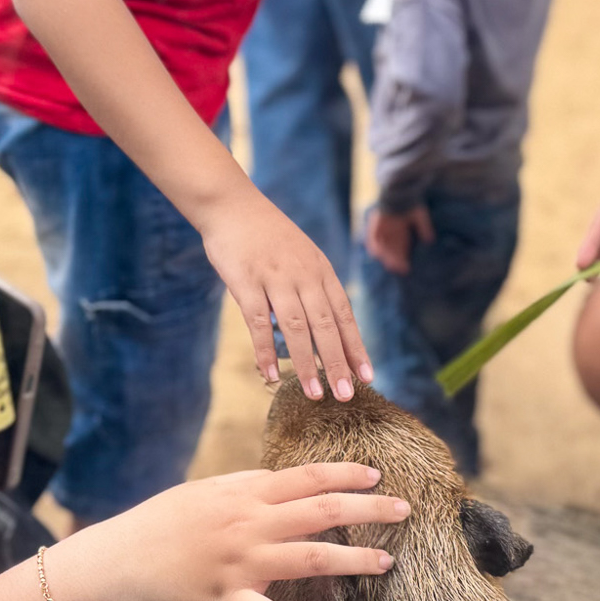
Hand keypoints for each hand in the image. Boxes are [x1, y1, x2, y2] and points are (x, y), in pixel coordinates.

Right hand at [70, 464, 404, 600]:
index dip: (347, 476)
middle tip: (406, 512)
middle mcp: (248, 525)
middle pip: (321, 513)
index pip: (307, 478)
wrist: (121, 559)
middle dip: (369, 511)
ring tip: (385, 563)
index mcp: (244, 495)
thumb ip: (250, 488)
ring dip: (352, 560)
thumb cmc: (165, 522)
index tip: (379, 478)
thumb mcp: (208, 491)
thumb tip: (291, 482)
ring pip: (308, 559)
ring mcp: (239, 564)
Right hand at [201, 193, 372, 399]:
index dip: (356, 347)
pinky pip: (258, 322)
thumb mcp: (301, 256)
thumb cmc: (268, 236)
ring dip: (307, 364)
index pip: (344, 315)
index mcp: (321, 270)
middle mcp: (304, 275)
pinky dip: (265, 351)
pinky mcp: (246, 282)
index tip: (367, 376)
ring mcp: (275, 278)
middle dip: (338, 363)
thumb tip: (322, 330)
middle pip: (326, 326)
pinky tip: (270, 375)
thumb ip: (313, 289)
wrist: (232, 205)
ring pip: (296, 328)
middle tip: (346, 394)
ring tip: (314, 393)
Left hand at [365, 205, 432, 275]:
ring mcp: (383, 227)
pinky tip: (376, 254)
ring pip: (383, 246)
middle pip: (392, 250)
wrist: (398, 187)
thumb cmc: (410, 200)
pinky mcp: (375, 223)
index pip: (402, 248)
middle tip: (399, 269)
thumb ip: (424, 226)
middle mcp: (392, 231)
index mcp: (402, 231)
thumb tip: (430, 240)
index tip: (406, 269)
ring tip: (390, 265)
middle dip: (395, 260)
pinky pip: (372, 237)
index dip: (403, 259)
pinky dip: (374, 246)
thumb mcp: (419, 214)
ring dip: (387, 256)